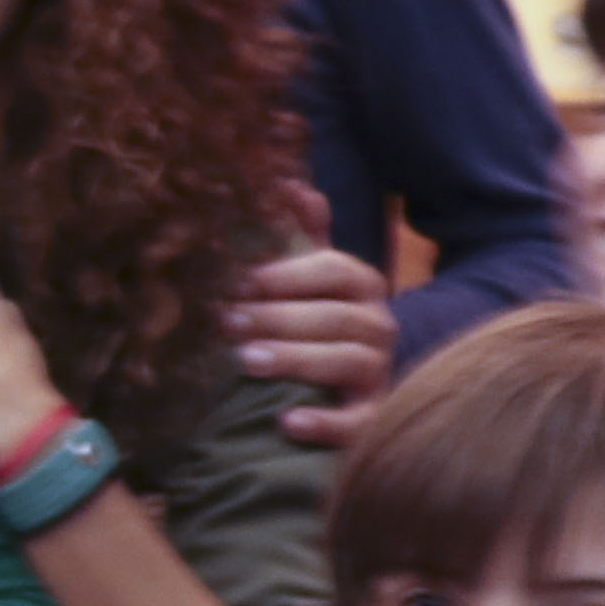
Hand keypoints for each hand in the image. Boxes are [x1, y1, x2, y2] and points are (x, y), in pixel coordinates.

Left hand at [233, 212, 400, 442]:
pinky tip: (287, 423)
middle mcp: (378, 326)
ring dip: (296, 360)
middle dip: (278, 317)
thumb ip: (302, 232)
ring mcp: (379, 373)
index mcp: (361, 285)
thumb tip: (287, 181)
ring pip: (347, 362)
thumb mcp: (311, 273)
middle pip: (334, 316)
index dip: (286, 274)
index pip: (334, 269)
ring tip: (247, 362)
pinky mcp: (373, 418)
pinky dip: (326, 424)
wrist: (354, 381)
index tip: (238, 282)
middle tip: (225, 321)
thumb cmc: (317, 318)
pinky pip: (358, 423)